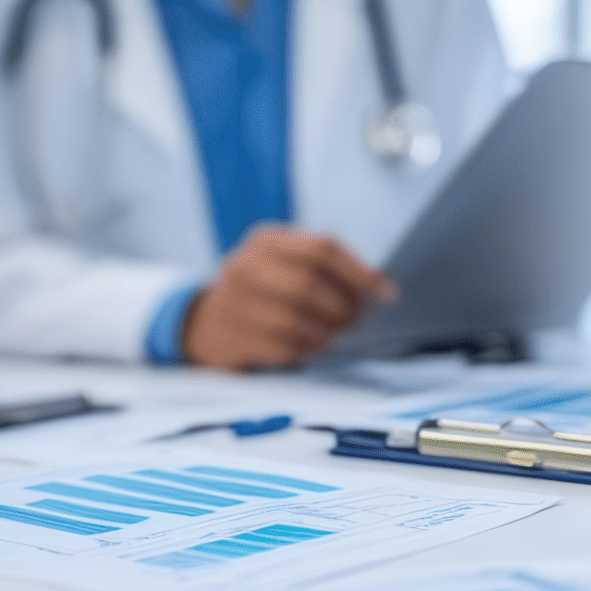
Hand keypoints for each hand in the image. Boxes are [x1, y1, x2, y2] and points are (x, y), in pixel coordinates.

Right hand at [182, 225, 396, 370]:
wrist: (204, 321)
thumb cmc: (259, 292)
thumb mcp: (281, 263)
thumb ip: (321, 268)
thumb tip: (374, 289)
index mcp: (266, 240)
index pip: (323, 249)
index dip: (360, 272)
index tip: (385, 292)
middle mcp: (247, 266)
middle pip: (310, 283)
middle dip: (343, 306)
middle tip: (356, 320)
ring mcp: (236, 302)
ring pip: (296, 319)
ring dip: (326, 332)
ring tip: (332, 335)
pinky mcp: (235, 336)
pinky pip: (284, 347)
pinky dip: (306, 350)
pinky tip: (308, 346)